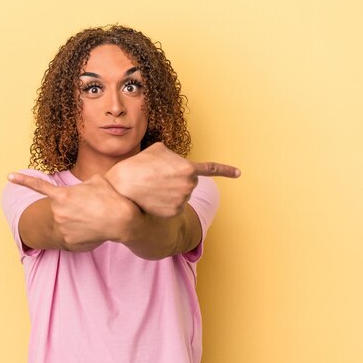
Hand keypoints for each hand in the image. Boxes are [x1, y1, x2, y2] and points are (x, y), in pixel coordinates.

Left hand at [8, 173, 140, 248]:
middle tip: (90, 207)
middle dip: (72, 207)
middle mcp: (57, 211)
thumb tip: (82, 189)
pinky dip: (81, 232)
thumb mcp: (96, 181)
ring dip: (77, 220)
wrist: (120, 220)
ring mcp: (61, 227)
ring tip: (94, 218)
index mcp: (62, 195)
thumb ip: (82, 185)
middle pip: (60, 208)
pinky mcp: (68, 241)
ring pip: (66, 222)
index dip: (23, 180)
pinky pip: (71, 235)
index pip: (38, 186)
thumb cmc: (110, 197)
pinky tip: (92, 230)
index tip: (10, 177)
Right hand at [105, 142, 239, 217]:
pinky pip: (174, 205)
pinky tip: (153, 198)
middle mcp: (189, 186)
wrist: (124, 188)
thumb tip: (175, 162)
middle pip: (188, 181)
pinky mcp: (174, 212)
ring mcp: (183, 201)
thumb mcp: (156, 150)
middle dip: (177, 178)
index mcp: (188, 168)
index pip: (210, 169)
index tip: (238, 173)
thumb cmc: (138, 165)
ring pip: (181, 194)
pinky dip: (165, 202)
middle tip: (157, 176)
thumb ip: (172, 155)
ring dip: (169, 190)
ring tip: (151, 186)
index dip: (226, 170)